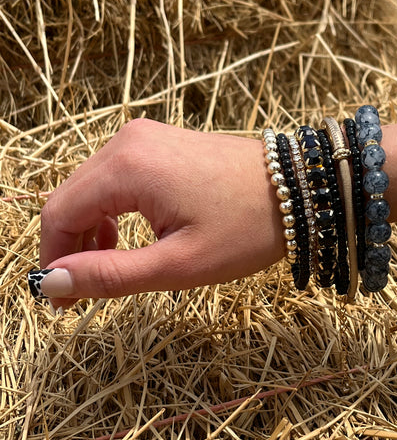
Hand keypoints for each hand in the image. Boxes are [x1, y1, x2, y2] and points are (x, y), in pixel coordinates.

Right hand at [31, 119, 285, 308]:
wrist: (301, 190)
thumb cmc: (248, 229)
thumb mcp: (178, 264)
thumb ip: (110, 274)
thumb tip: (52, 282)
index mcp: (127, 167)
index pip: (59, 214)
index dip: (53, 260)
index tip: (61, 302)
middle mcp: (127, 141)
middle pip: (70, 198)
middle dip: (68, 247)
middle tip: (81, 295)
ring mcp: (144, 137)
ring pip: (90, 189)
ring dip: (88, 230)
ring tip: (107, 269)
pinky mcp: (160, 142)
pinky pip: (115, 178)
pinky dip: (111, 211)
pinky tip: (126, 238)